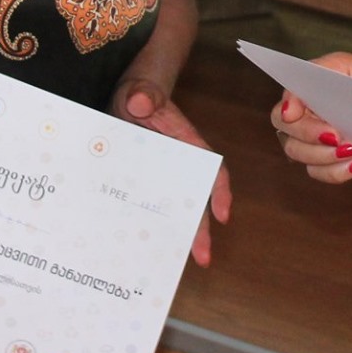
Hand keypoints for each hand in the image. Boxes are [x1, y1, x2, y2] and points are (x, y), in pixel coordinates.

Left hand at [112, 76, 229, 266]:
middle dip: (201, 227)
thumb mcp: (139, 92)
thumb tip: (141, 102)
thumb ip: (142, 95)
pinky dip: (155, 224)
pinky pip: (153, 205)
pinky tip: (147, 245)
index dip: (219, 190)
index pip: (210, 166)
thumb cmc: (140, 94)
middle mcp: (180, 162)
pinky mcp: (146, 182)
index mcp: (185, 141)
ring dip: (181, 232)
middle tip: (203, 256)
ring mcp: (164, 174)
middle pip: (196, 196)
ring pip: (176, 206)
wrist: (129, 98)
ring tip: (179, 260)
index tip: (223, 214)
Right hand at [272, 52, 351, 184]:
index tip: (311, 121)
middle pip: (288, 136)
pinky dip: (338, 171)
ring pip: (301, 157)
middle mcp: (305, 114)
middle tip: (342, 140)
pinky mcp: (330, 158)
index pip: (283, 107)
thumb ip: (327, 70)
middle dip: (312, 142)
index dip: (290, 115)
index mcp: (308, 88)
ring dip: (325, 159)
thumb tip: (292, 104)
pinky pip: (321, 172)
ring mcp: (314, 139)